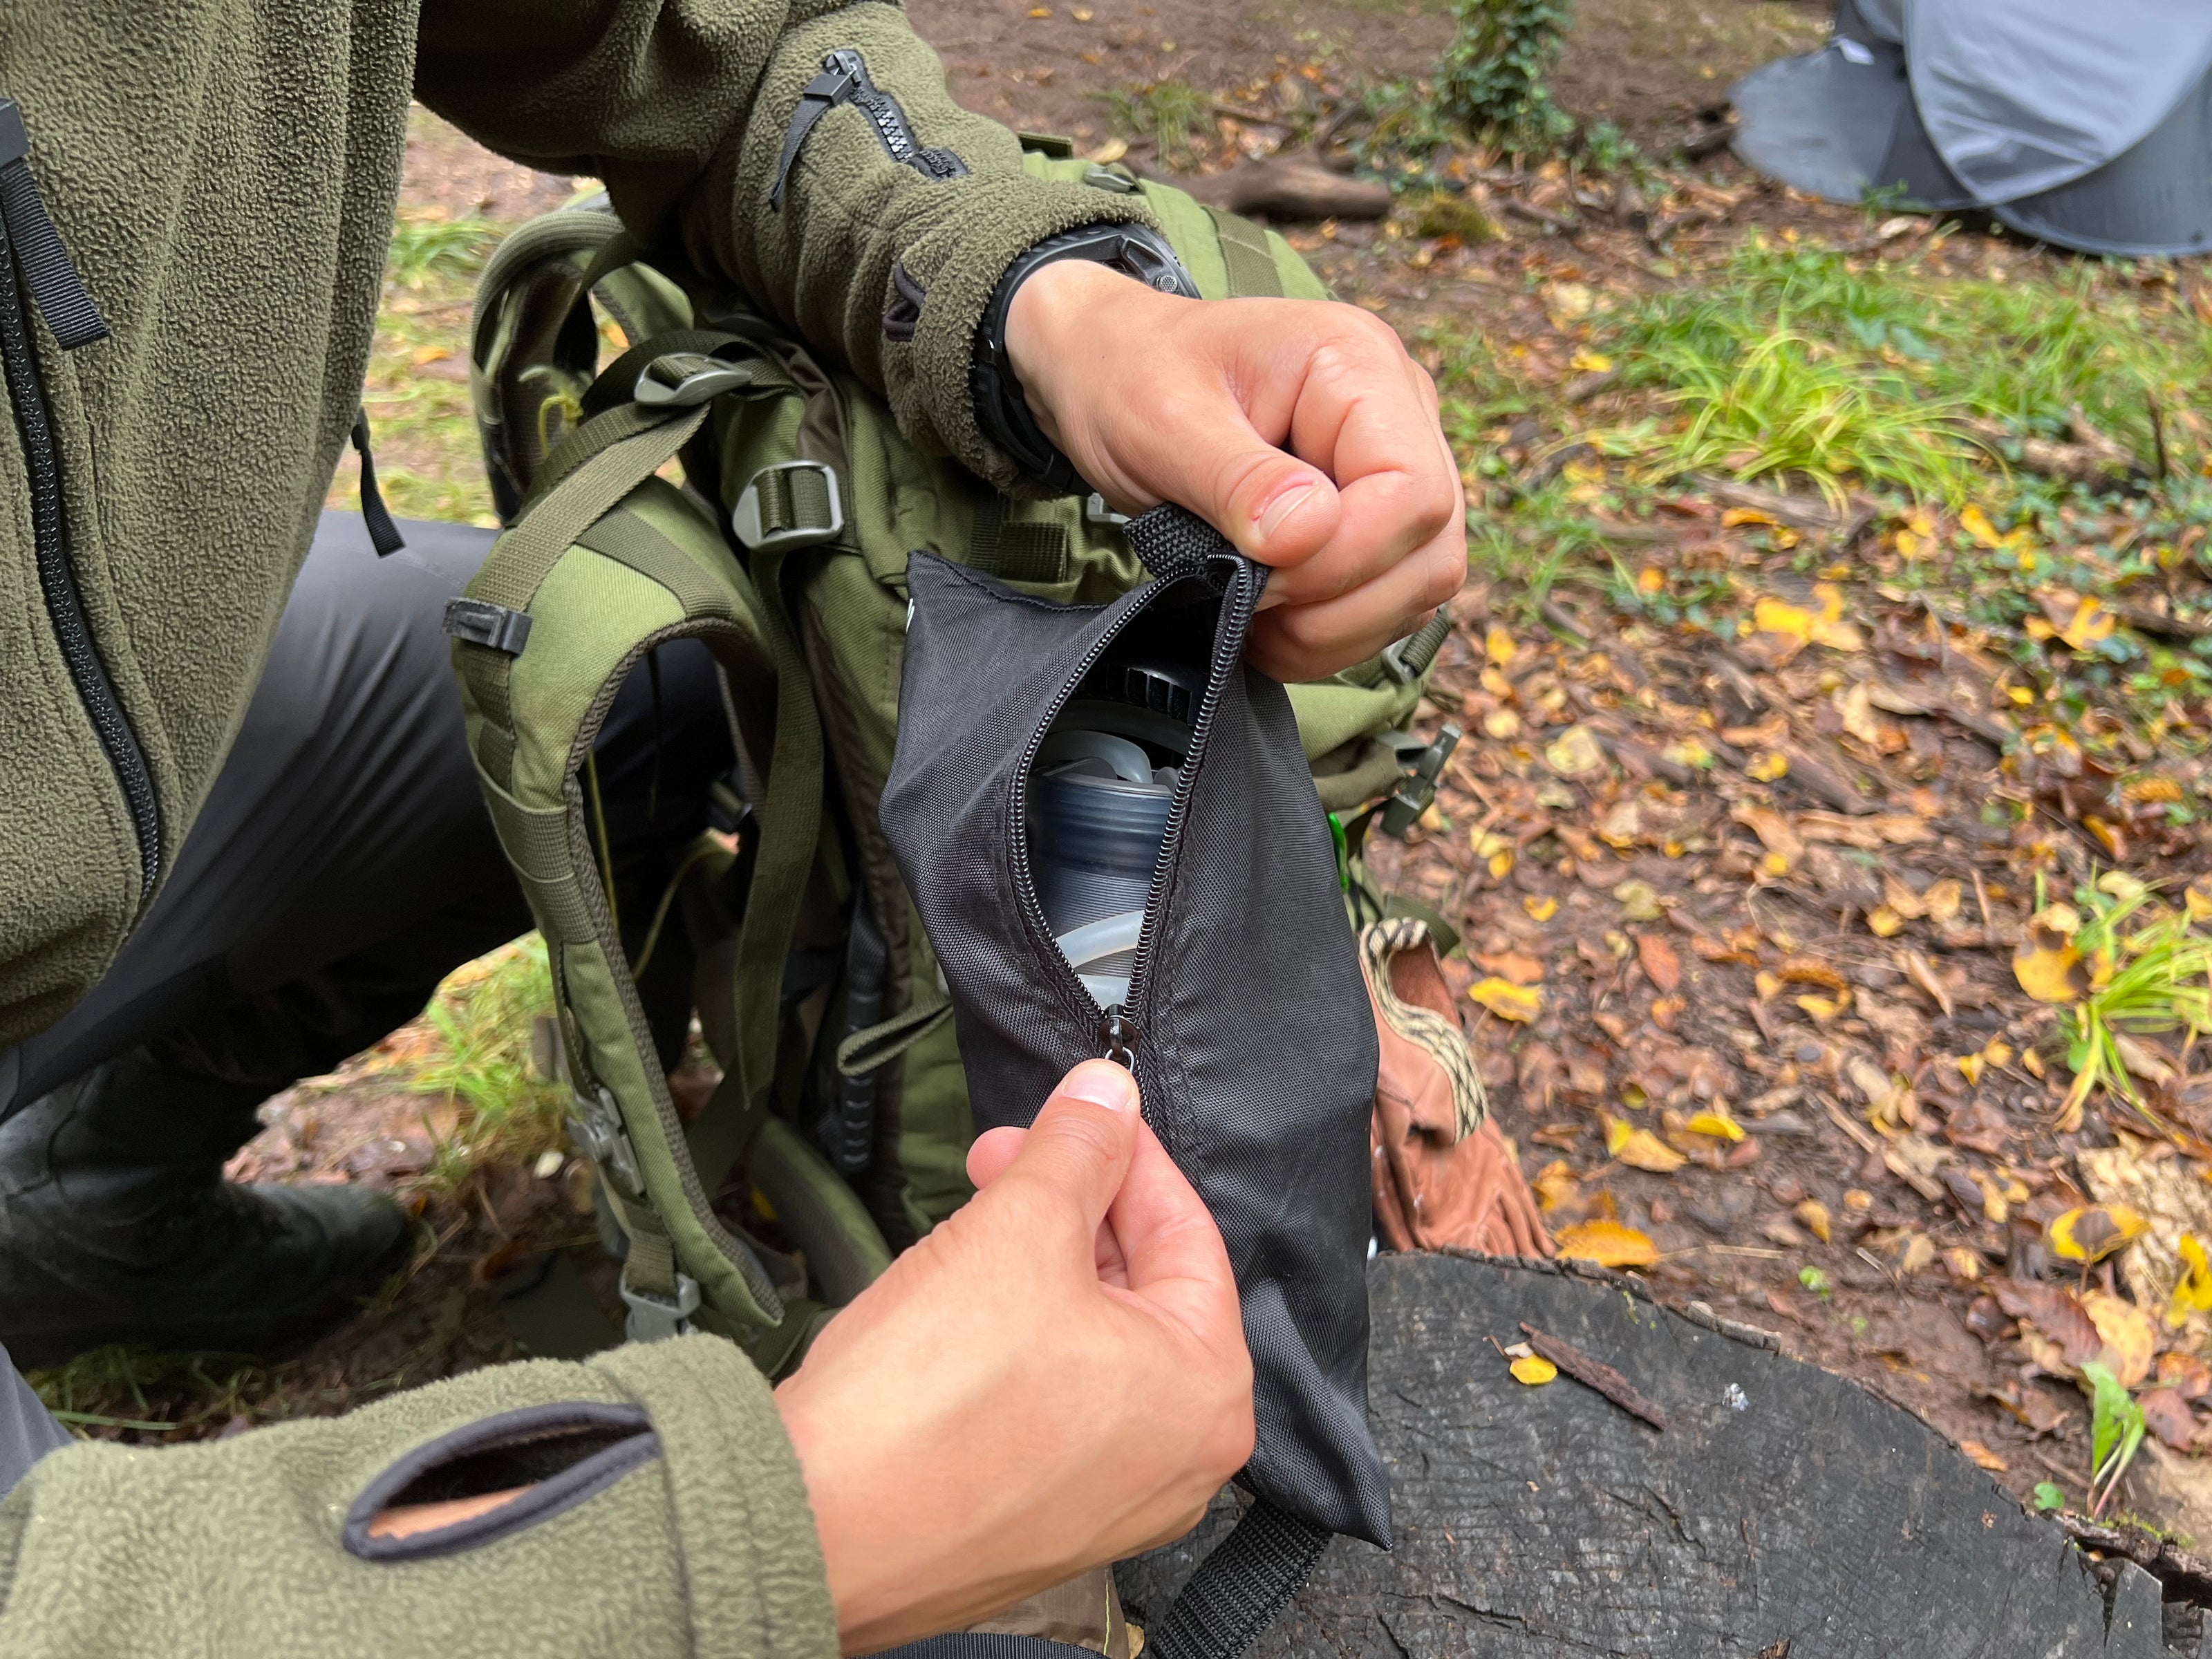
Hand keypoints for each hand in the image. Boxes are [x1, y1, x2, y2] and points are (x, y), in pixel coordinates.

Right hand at [773, 1060, 1252, 1652]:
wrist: (814, 1529)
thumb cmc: (929, 1403)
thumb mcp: (1018, 1229)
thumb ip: (1077, 1150)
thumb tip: (1109, 1095)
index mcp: (1206, 1390)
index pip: (1185, 1230)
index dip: (1120, 1152)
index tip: (1076, 1110)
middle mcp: (1177, 1460)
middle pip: (1138, 1287)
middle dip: (1066, 1207)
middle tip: (1000, 1158)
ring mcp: (1108, 1499)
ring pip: (1087, 1342)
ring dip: (1032, 1268)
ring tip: (967, 1229)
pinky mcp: (1036, 1519)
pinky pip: (1047, 1401)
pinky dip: (1011, 1341)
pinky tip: (952, 1309)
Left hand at [1004, 258, 1465, 681]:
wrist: (1106, 365)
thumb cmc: (1131, 375)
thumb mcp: (1162, 421)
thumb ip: (1237, 480)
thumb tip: (1309, 533)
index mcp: (1358, 366)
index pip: (1413, 492)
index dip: (1345, 558)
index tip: (1259, 573)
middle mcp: (1399, 412)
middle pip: (1431, 551)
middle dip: (1338, 605)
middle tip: (1249, 603)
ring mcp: (1394, 468)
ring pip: (1419, 588)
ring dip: (1334, 630)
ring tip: (1252, 615)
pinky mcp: (1375, 518)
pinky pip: (1388, 603)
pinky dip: (1329, 635)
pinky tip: (1268, 621)